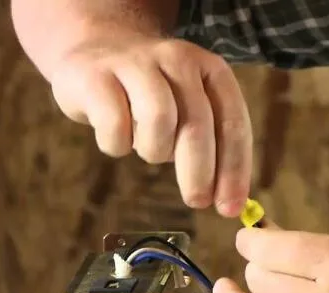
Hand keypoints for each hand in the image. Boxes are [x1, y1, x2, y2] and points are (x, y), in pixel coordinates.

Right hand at [48, 35, 251, 216]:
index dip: (234, 170)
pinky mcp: (96, 78)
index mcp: (209, 69)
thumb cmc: (149, 93)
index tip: (230, 207)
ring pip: (158, 122)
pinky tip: (116, 137)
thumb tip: (228, 200)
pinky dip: (118, 144)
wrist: (93, 47)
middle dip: (200, 173)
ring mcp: (135, 64)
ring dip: (155, 151)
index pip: (232, 123)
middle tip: (196, 201)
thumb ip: (211, 143)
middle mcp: (177, 60)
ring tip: (147, 149)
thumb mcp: (188, 106)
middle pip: (197, 125)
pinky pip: (115, 126)